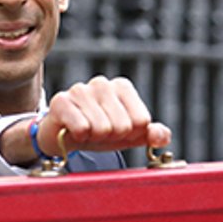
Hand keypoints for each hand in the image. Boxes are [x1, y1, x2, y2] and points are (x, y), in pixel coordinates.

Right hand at [0, 76, 170, 164]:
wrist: (60, 136)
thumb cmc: (97, 132)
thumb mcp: (128, 136)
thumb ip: (150, 135)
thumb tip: (162, 135)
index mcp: (122, 87)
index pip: (142, 121)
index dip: (130, 135)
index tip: (116, 131)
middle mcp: (102, 83)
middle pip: (123, 126)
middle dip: (111, 137)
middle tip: (98, 132)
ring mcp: (80, 90)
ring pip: (102, 129)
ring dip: (94, 138)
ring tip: (85, 131)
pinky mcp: (61, 101)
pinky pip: (82, 128)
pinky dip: (79, 137)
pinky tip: (72, 130)